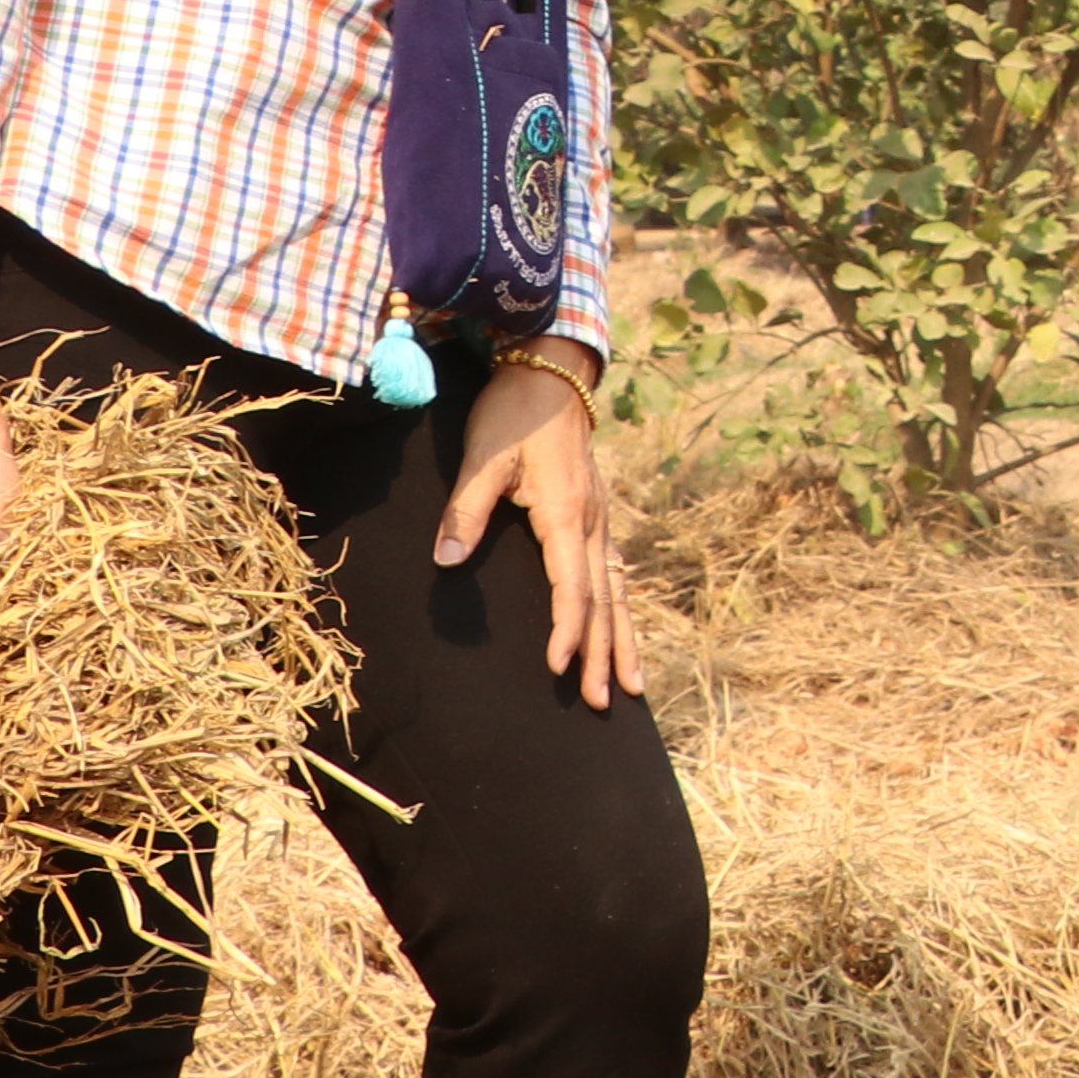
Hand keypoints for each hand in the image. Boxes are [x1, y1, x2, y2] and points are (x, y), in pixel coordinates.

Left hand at [445, 342, 638, 707]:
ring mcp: (600, 520)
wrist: (549, 376)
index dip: (566, 629)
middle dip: (602, 653)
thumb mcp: (481, 458)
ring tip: (631, 685)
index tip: (557, 667)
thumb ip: (465, 510)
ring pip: (618, 592)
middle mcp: (592, 522)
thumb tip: (447, 560)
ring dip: (621, 640)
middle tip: (600, 701)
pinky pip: (616, 573)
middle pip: (603, 600)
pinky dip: (622, 610)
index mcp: (564, 513)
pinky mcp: (596, 516)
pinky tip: (623, 630)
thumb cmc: (511, 416)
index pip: (572, 585)